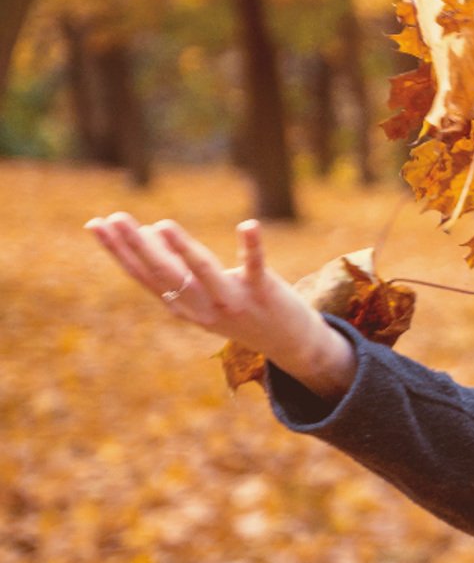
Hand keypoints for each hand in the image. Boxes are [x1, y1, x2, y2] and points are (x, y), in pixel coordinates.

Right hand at [81, 212, 352, 395]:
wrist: (289, 344)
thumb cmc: (240, 311)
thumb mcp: (203, 295)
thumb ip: (177, 269)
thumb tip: (150, 231)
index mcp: (182, 305)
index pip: (143, 276)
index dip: (118, 251)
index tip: (95, 224)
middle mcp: (202, 307)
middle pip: (164, 274)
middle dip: (136, 246)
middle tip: (115, 218)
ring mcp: (233, 301)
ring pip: (203, 273)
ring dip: (182, 250)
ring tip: (162, 224)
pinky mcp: (264, 293)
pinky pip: (256, 267)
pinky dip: (252, 247)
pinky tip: (248, 224)